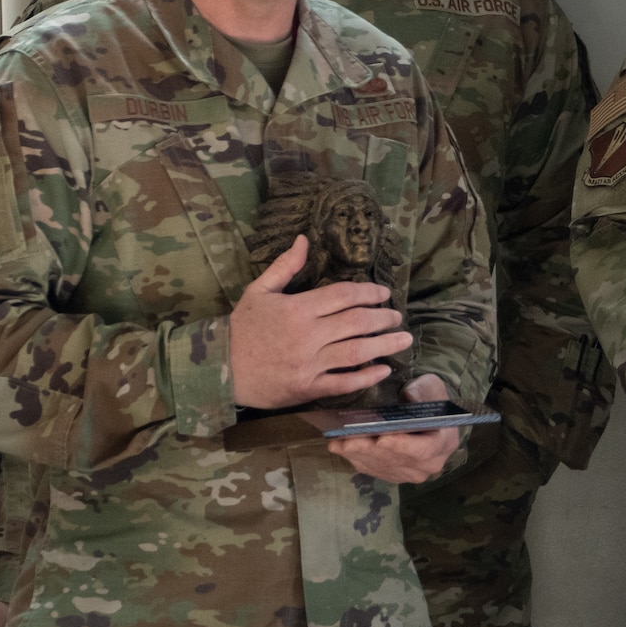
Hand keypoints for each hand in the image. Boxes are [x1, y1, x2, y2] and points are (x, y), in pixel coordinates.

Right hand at [229, 236, 412, 409]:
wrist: (221, 369)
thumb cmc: (243, 328)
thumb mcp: (259, 291)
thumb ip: (285, 266)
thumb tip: (304, 238)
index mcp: (298, 309)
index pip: (343, 295)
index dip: (368, 292)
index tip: (384, 293)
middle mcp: (307, 335)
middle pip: (356, 323)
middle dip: (383, 318)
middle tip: (397, 316)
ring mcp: (309, 363)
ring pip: (356, 352)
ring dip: (385, 345)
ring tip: (404, 340)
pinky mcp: (308, 388)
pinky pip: (343, 383)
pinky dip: (366, 377)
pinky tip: (383, 369)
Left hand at [328, 374, 460, 483]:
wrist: (428, 416)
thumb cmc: (429, 399)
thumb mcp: (430, 387)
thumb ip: (421, 392)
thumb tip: (409, 397)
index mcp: (444, 442)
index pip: (423, 449)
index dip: (402, 445)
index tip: (382, 438)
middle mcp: (429, 464)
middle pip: (397, 460)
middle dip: (370, 449)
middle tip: (348, 439)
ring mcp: (410, 473)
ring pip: (381, 466)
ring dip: (358, 455)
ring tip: (338, 442)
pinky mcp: (393, 474)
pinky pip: (373, 469)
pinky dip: (355, 458)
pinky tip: (339, 447)